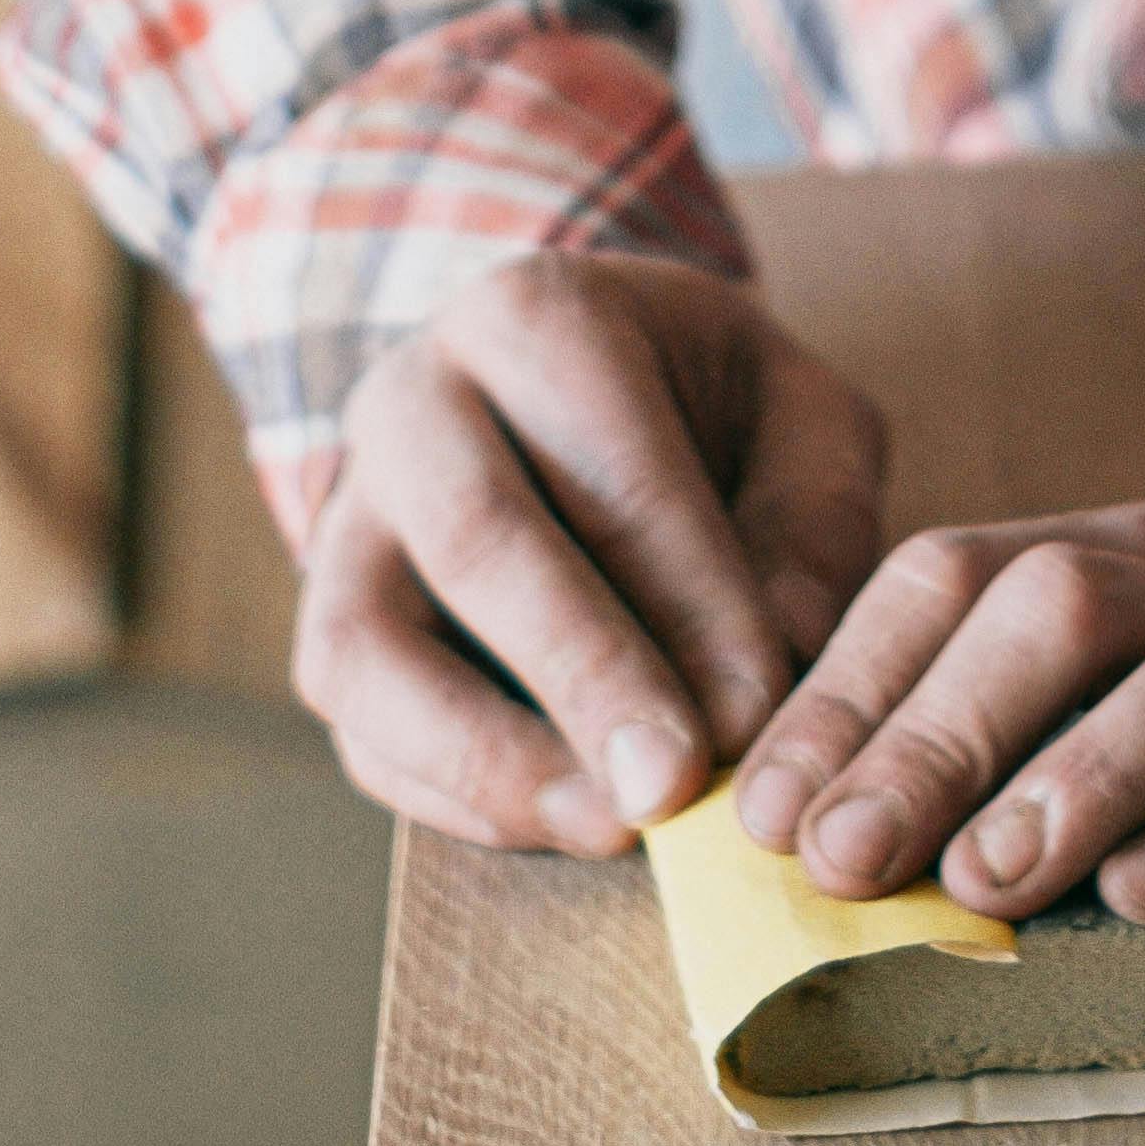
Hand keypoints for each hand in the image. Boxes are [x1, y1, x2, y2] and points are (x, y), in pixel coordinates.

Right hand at [290, 255, 885, 853]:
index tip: (754, 712)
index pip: (607, 459)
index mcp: (535, 316)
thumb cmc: (708, 414)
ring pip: (369, 646)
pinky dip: (455, 799)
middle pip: (476, 537)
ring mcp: (350, 519)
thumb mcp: (798, 418)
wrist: (573, 405)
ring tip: (612, 829)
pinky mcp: (331, 631)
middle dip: (582, 674)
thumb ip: (813, 523)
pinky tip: (564, 824)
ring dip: (493, 758)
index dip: (684, 595)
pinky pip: (362, 730)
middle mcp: (414, 399)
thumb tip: (780, 664)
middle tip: (672, 788)